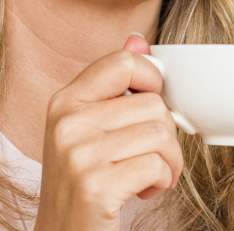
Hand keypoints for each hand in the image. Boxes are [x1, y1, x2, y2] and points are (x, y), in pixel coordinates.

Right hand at [33, 34, 183, 230]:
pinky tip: (142, 192)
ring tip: (148, 177)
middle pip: (153, 103)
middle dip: (166, 137)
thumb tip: (139, 40)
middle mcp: (66, 123)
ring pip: (160, 134)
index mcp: (64, 102)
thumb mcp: (91, 131)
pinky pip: (157, 165)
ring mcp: (78, 154)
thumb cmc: (84, 186)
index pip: (125, 62)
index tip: (151, 110)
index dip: (153, 82)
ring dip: (168, 163)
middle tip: (150, 159)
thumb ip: (114, 86)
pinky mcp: (95, 186)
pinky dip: (161, 182)